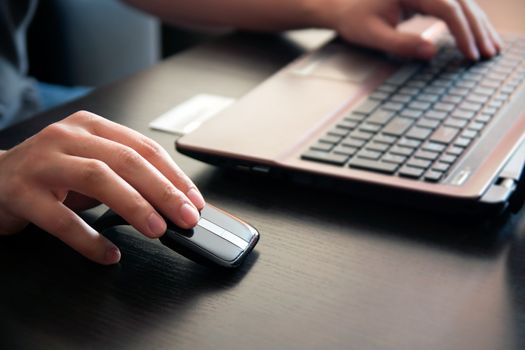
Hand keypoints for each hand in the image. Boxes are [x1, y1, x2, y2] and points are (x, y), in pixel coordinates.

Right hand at [0, 111, 205, 264]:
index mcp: (92, 127)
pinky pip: (60, 219)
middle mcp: (68, 136)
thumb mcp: (91, 165)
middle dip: (163, 191)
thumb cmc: (50, 174)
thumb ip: (125, 177)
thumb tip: (171, 204)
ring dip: (134, 206)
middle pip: (127, 160)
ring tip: (157, 230)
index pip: (143, 148)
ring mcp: (42, 161)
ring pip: (98, 178)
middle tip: (185, 217)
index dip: (173, 175)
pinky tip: (109, 254)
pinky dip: (89, 239)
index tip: (194, 200)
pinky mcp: (20, 191)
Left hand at [325, 0, 501, 59]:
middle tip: (489, 54)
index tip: (470, 53)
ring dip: (478, 25)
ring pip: (463, 3)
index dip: (462, 31)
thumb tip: (432, 52)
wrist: (343, 7)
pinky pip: (454, 6)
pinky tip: (477, 36)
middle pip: (461, 3)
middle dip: (477, 29)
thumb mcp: (372, 35)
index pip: (447, 7)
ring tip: (491, 48)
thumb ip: (401, 44)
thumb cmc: (354, 21)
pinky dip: (467, 22)